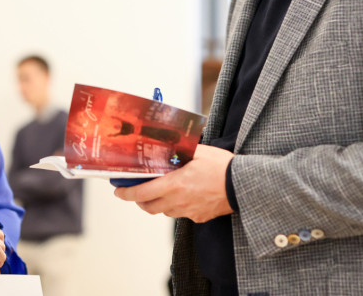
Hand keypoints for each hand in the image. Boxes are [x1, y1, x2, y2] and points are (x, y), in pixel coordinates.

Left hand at [114, 144, 234, 222]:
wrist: (243, 185)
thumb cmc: (222, 167)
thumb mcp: (198, 151)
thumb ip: (180, 150)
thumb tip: (168, 145)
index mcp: (174, 185)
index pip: (141, 193)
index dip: (126, 193)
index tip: (118, 191)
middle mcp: (178, 201)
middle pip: (149, 207)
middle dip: (139, 200)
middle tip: (136, 191)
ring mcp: (189, 212)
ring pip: (165, 211)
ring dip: (158, 203)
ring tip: (161, 190)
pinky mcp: (199, 217)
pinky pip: (182, 214)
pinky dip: (176, 206)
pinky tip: (183, 195)